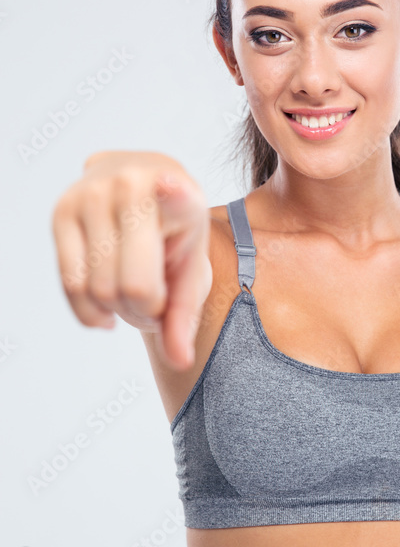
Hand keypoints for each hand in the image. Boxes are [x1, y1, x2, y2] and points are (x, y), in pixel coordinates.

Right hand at [51, 150, 212, 369]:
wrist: (140, 183)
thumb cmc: (174, 233)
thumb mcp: (191, 268)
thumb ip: (185, 317)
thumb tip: (180, 362)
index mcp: (180, 193)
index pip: (176, 197)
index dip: (174, 193)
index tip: (171, 186)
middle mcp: (133, 186)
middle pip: (132, 288)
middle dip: (145, 312)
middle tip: (156, 303)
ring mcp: (92, 194)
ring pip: (99, 290)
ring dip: (118, 312)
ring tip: (134, 297)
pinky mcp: (61, 210)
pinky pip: (70, 283)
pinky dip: (90, 311)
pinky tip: (107, 310)